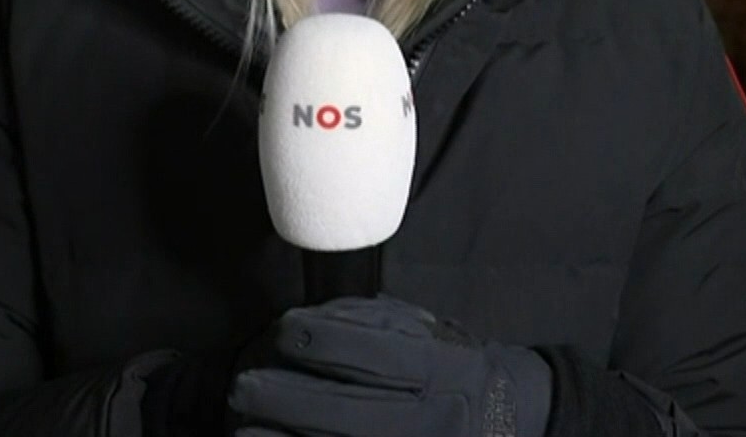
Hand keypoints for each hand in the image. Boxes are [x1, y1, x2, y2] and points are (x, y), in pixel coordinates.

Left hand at [227, 294, 554, 436]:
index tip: (283, 331)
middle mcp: (428, 421)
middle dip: (283, 398)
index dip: (320, 341)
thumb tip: (306, 325)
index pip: (371, 354)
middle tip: (244, 385)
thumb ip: (373, 324)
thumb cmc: (451, 369)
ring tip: (244, 422)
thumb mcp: (427, 332)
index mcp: (440, 372)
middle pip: (342, 414)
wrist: (502, 419)